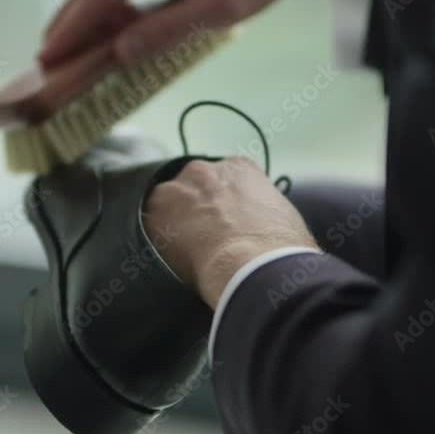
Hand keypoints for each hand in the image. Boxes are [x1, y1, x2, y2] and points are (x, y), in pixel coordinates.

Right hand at [39, 0, 336, 65]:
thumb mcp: (218, 7)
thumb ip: (166, 30)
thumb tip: (119, 54)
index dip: (73, 29)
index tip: (47, 57)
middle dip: (70, 19)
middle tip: (45, 55)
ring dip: (90, 11)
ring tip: (69, 43)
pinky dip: (115, 1)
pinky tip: (113, 23)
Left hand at [143, 157, 318, 307]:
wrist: (254, 265)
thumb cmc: (280, 249)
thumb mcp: (283, 220)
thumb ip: (266, 215)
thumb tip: (266, 230)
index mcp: (242, 168)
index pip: (226, 179)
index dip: (223, 204)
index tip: (225, 223)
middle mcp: (207, 168)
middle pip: (193, 184)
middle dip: (195, 207)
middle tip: (203, 238)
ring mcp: (179, 186)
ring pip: (168, 202)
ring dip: (173, 221)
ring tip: (184, 252)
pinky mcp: (157, 210)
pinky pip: (150, 223)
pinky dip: (157, 239)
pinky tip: (168, 259)